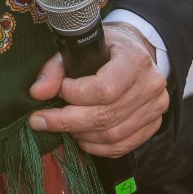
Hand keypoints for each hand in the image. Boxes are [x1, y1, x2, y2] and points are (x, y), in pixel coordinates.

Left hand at [27, 23, 168, 156]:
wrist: (137, 50)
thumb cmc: (106, 47)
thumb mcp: (80, 46)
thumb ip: (55, 68)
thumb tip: (37, 93)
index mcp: (135, 60)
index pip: (104, 89)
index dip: (75, 95)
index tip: (58, 90)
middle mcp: (150, 85)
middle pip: (106, 116)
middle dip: (67, 121)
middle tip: (41, 120)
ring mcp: (155, 107)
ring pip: (112, 135)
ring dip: (80, 135)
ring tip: (60, 125)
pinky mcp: (153, 125)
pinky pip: (122, 146)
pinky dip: (96, 146)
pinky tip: (79, 136)